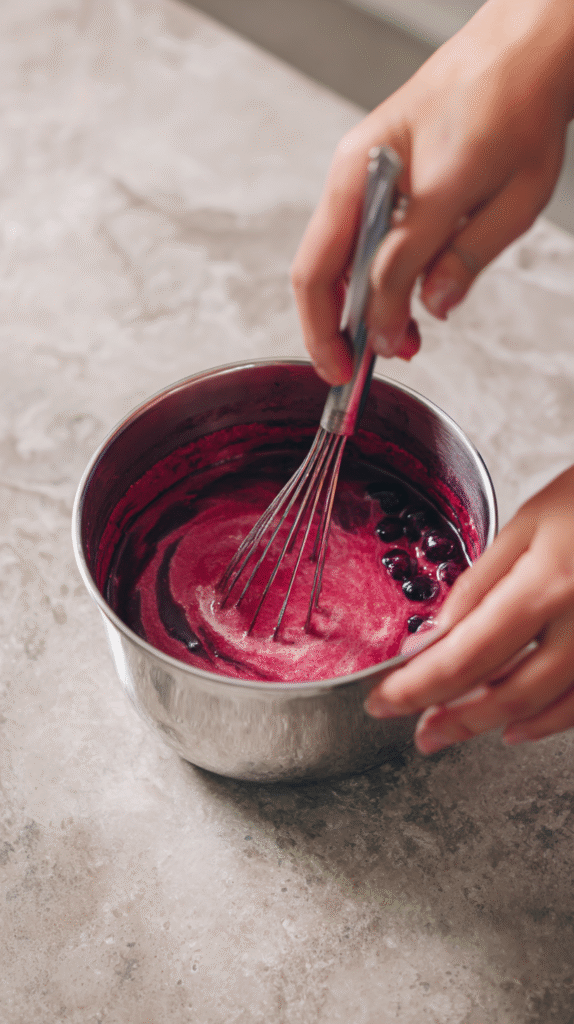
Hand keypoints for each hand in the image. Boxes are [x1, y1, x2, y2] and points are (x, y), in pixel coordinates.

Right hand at [291, 0, 573, 384]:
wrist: (521, 46)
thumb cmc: (520, 105)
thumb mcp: (511, 196)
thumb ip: (464, 259)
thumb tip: (427, 308)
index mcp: (395, 175)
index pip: (374, 276)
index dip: (375, 330)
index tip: (380, 364)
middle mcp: (360, 170)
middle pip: (317, 268)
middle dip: (328, 329)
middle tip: (346, 371)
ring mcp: (355, 169)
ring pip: (328, 256)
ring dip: (347, 307)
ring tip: (394, 340)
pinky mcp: (364, 172)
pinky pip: (347, 237)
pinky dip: (361, 276)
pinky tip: (394, 297)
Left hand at [365, 466, 573, 753]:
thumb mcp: (527, 523)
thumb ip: (482, 583)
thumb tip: (435, 634)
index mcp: (546, 584)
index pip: (465, 654)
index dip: (418, 686)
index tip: (383, 700)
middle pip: (505, 691)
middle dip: (451, 717)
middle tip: (416, 732)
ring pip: (546, 704)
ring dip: (493, 724)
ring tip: (450, 731)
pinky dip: (550, 721)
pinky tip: (516, 728)